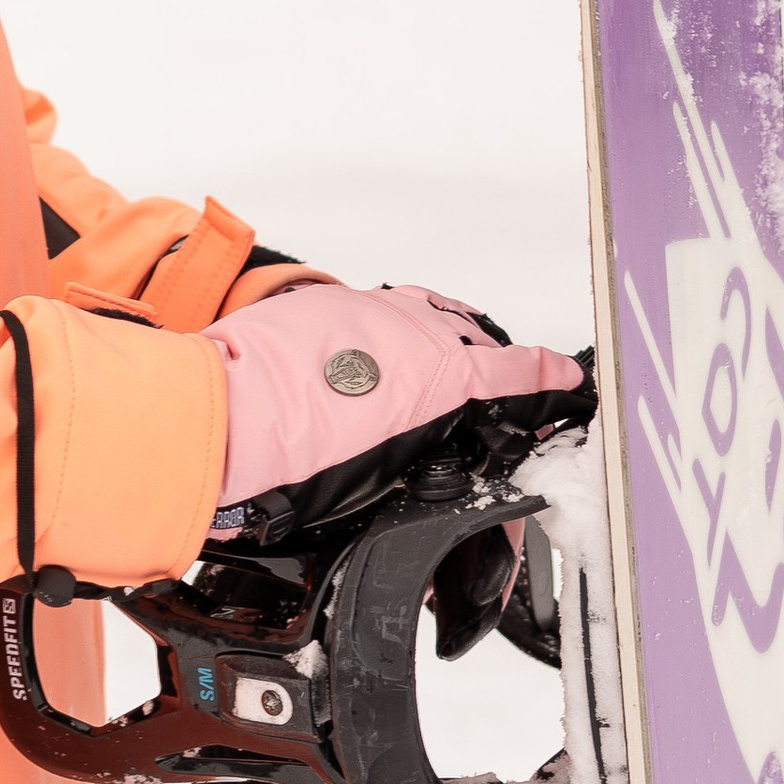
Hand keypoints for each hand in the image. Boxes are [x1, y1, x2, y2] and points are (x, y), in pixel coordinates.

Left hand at [206, 280, 587, 541]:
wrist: (217, 420)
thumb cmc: (287, 459)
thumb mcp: (371, 480)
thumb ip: (412, 454)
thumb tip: (420, 461)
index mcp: (433, 376)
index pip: (507, 371)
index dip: (541, 376)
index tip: (566, 375)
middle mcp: (406, 332)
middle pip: (465, 338)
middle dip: (483, 366)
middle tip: (489, 394)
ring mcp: (365, 311)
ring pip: (421, 317)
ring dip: (435, 343)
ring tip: (436, 373)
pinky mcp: (326, 303)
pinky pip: (376, 311)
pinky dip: (387, 334)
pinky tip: (376, 362)